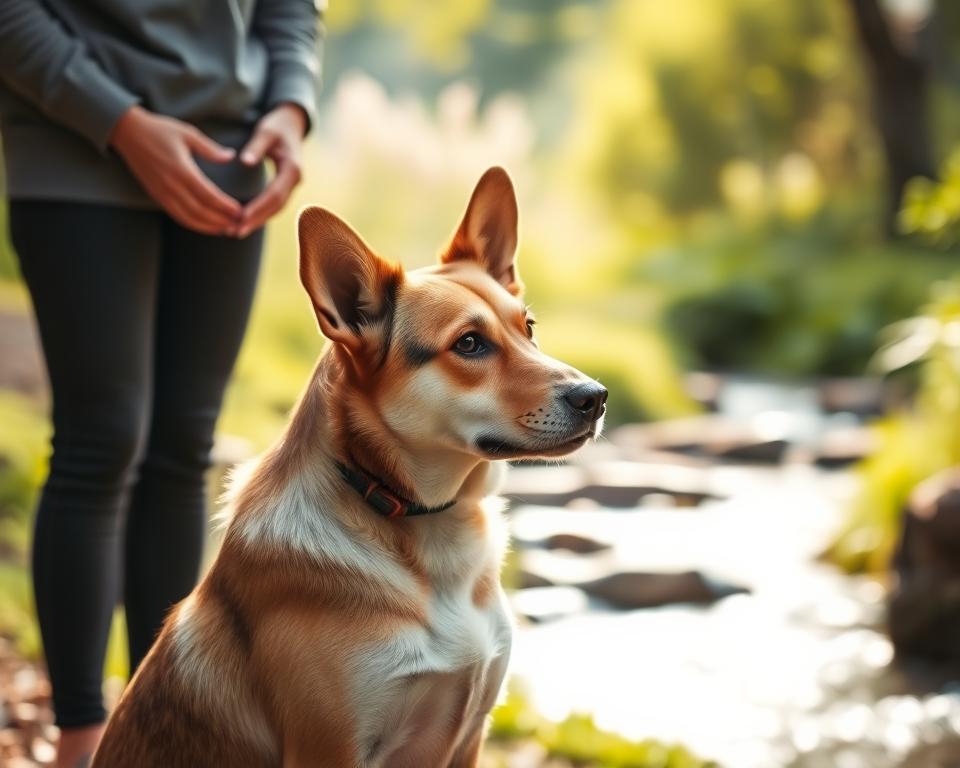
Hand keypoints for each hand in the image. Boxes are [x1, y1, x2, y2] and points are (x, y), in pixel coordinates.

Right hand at [109, 106, 241, 234]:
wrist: (127, 132)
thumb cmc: (160, 130)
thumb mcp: (188, 133)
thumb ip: (210, 149)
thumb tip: (231, 156)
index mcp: (182, 170)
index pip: (208, 195)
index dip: (225, 207)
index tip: (240, 211)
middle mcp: (171, 185)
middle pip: (200, 211)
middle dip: (221, 220)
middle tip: (239, 224)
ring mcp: (162, 193)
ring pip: (188, 218)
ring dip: (208, 227)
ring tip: (226, 229)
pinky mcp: (156, 196)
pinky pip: (177, 216)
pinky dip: (193, 224)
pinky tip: (206, 226)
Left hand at [235, 103, 306, 237]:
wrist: (291, 124)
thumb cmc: (277, 126)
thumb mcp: (266, 131)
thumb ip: (256, 146)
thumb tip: (245, 161)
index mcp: (292, 168)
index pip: (274, 194)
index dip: (258, 208)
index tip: (240, 218)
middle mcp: (295, 180)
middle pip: (276, 207)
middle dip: (256, 220)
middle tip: (235, 232)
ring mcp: (292, 185)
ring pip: (276, 209)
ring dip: (257, 221)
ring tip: (236, 231)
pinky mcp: (286, 186)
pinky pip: (274, 205)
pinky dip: (261, 214)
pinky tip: (245, 221)